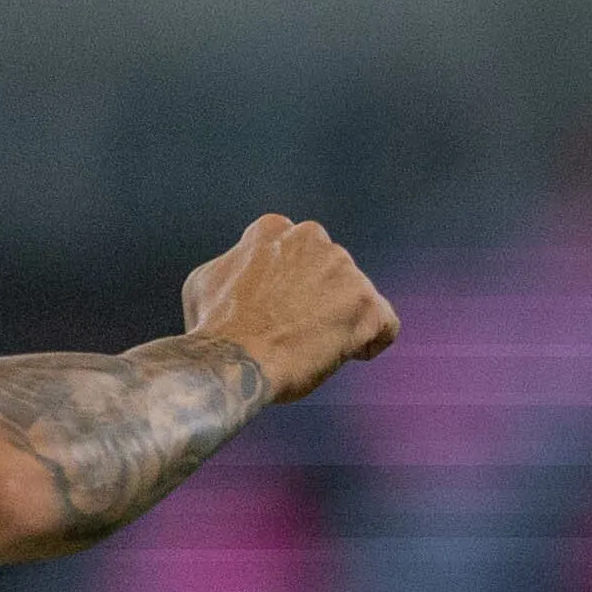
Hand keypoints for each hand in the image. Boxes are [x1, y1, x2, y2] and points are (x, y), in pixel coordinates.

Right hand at [179, 216, 399, 404]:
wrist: (235, 361)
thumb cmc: (214, 329)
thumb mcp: (206, 281)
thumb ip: (237, 267)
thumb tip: (244, 272)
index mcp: (274, 230)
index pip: (297, 257)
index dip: (291, 289)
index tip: (280, 313)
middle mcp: (313, 238)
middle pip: (329, 277)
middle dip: (319, 304)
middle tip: (293, 336)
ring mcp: (343, 268)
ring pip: (354, 300)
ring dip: (340, 324)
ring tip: (309, 350)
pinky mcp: (366, 303)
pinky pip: (385, 324)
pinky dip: (372, 341)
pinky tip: (348, 355)